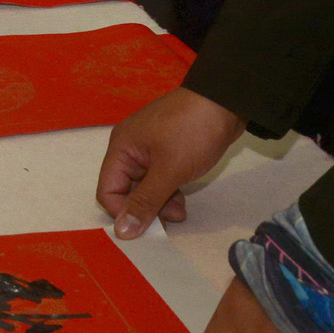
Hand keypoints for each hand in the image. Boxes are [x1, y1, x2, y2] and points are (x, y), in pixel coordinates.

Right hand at [95, 86, 244, 237]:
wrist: (225, 100)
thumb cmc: (192, 133)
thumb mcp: (169, 171)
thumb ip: (145, 202)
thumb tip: (121, 232)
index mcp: (122, 148)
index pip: (108, 191)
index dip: (124, 212)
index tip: (149, 225)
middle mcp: (130, 149)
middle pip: (126, 190)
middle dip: (146, 208)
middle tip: (171, 218)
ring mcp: (149, 149)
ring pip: (144, 187)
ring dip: (159, 202)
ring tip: (181, 210)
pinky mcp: (167, 150)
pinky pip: (158, 178)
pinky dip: (168, 190)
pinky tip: (183, 197)